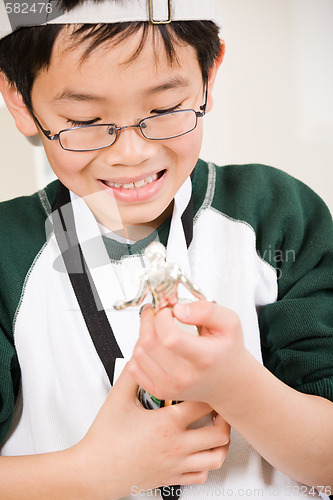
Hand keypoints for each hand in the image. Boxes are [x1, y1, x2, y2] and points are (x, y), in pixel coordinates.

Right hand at [74, 364, 229, 499]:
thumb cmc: (104, 440)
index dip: (210, 391)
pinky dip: (208, 464)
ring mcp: (176, 464)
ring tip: (217, 429)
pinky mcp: (172, 478)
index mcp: (166, 424)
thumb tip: (141, 355)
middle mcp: (176, 446)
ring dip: (221, 442)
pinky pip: (202, 476)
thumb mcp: (118, 399)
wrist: (94, 472)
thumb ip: (133, 373)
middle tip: (219, 407)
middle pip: (218, 432)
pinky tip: (202, 452)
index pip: (203, 403)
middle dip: (223, 417)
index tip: (208, 385)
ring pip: (216, 457)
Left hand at [127, 301, 246, 406]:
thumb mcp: (230, 323)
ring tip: (158, 329)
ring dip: (143, 334)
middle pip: (149, 343)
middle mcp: (185, 376)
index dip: (162, 318)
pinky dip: (139, 351)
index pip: (169, 336)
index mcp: (203, 358)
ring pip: (139, 353)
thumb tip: (179, 310)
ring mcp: (170, 387)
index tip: (169, 311)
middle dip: (149, 320)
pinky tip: (153, 346)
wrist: (229, 383)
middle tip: (158, 314)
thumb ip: (207, 310)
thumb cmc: (227, 351)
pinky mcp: (160, 391)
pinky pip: (133, 368)